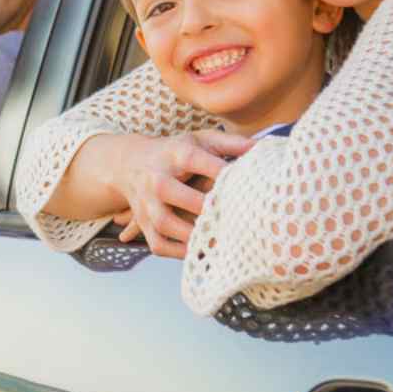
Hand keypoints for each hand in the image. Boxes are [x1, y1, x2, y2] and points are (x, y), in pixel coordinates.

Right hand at [109, 130, 253, 258]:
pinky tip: (200, 251)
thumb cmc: (176, 152)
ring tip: (218, 239)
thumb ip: (231, 143)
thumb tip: (263, 148)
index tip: (244, 184)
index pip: (195, 160)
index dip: (220, 171)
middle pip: (175, 192)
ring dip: (191, 234)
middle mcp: (157, 178)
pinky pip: (158, 244)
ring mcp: (147, 203)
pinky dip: (179, 252)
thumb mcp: (200, 140)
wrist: (130, 163)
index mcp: (175, 154)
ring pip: (164, 222)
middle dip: (203, 206)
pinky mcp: (143, 223)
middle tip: (233, 217)